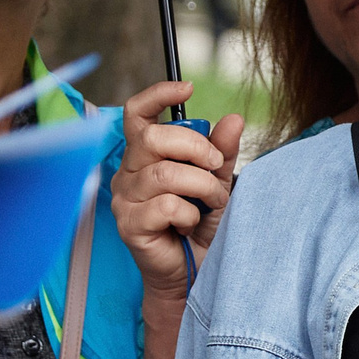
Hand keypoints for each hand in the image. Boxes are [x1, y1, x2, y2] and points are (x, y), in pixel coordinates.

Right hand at [110, 79, 240, 299]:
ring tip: (213, 201)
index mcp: (144, 155)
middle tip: (215, 168)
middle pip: (154, 138)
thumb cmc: (203, 223)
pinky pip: (165, 205)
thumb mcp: (217, 180)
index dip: (158, 95)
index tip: (188, 88)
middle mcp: (127, 172)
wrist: (199, 270)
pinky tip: (190, 224)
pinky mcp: (129, 225)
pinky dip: (189, 213)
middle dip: (195, 148)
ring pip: (165, 174)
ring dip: (201, 186)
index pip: (137, 114)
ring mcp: (124, 200)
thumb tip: (234, 118)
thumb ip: (221, 151)